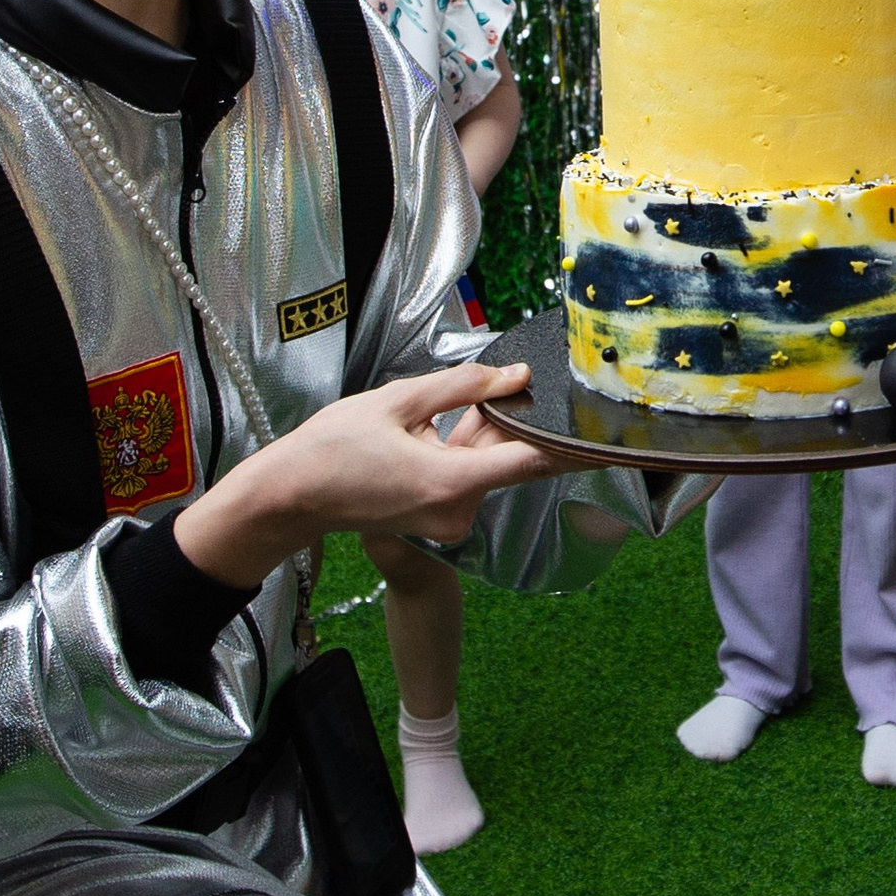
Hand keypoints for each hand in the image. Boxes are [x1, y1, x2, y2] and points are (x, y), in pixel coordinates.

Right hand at [176, 362, 562, 587]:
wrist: (290, 497)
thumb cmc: (332, 449)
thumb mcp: (400, 401)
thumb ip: (464, 386)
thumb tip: (517, 376)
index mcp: (452, 481)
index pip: (534, 462)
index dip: (572, 444)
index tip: (605, 432)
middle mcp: (457, 509)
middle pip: (506, 455)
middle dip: (503, 419)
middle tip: (487, 385)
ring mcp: (447, 519)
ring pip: (484, 463)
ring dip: (475, 434)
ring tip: (424, 417)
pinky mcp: (437, 518)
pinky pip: (464, 476)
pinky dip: (459, 450)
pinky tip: (427, 432)